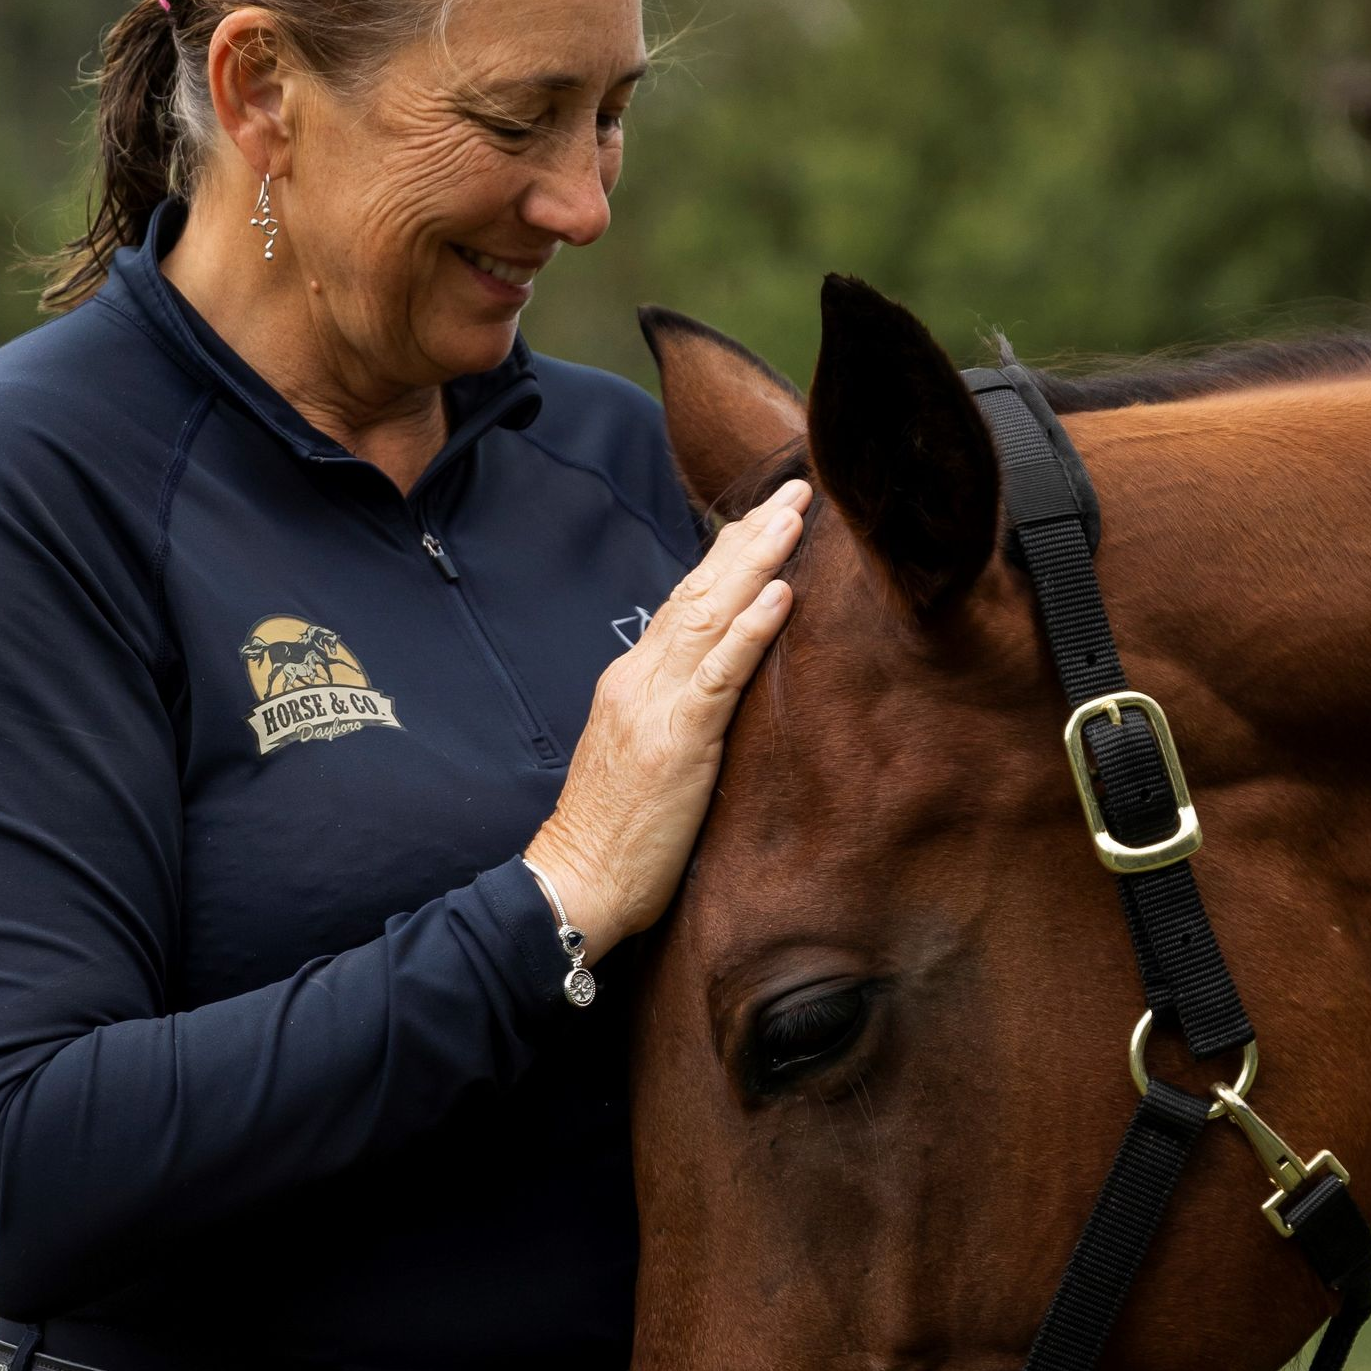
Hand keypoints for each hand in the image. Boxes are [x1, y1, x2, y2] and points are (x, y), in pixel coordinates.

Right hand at [524, 479, 811, 959]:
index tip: (764, 516)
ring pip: (711, 615)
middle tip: (795, 488)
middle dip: (750, 536)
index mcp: (633, 680)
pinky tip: (781, 594)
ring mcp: (656, 705)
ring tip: (795, 516)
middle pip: (699, 590)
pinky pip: (719, 675)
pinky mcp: (677, 741)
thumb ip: (674, 710)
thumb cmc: (613, 832)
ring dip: (758, 560)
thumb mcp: (642, 753)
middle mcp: (640, 678)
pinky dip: (751, 630)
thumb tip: (715, 686)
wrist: (575, 882)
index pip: (685, 601)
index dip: (726, 555)